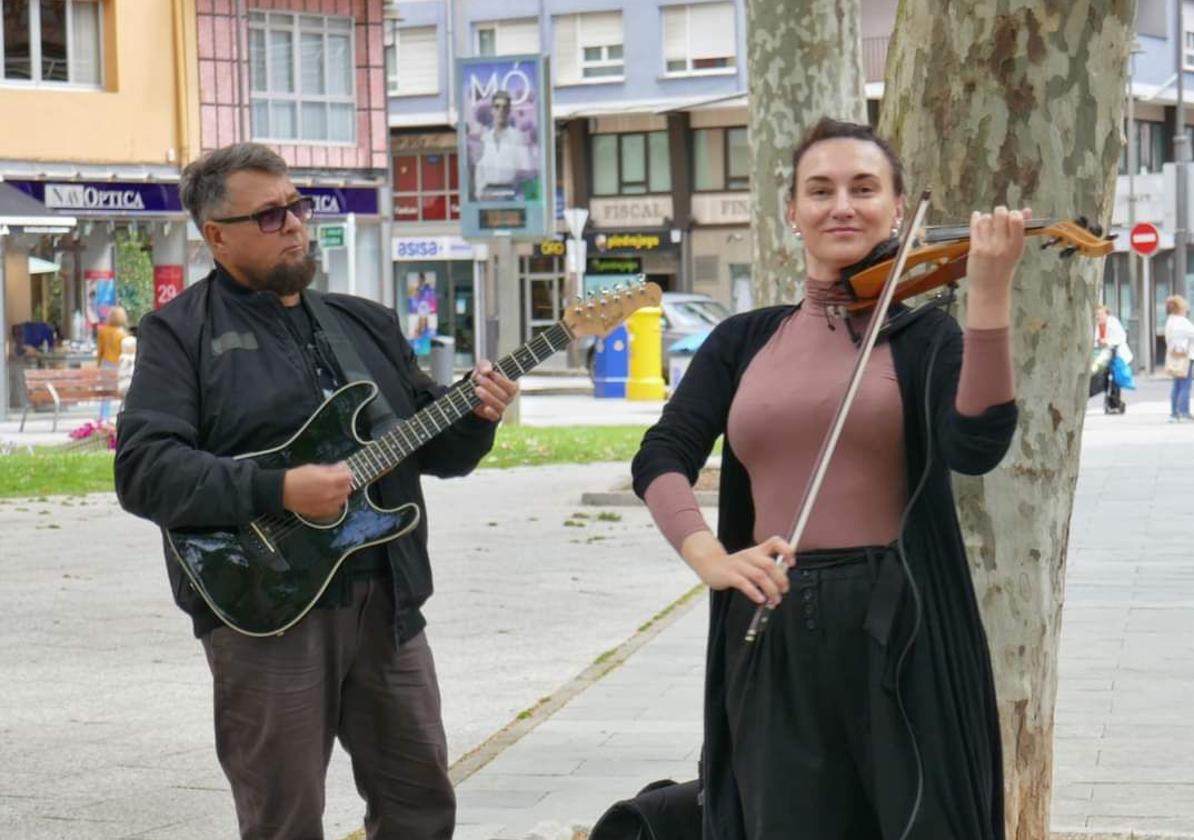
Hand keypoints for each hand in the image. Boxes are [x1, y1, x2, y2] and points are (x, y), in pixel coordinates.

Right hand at [282, 463, 352, 519]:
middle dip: (344, 483)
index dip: (346, 473)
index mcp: (328, 481)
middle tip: (337, 479)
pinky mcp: (321, 512)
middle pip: (347, 488)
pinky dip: (335, 503)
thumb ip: (331, 468)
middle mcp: (330, 494)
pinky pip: (335, 508)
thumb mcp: (314, 468)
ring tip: (332, 489)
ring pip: (343, 499)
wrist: (283, 491)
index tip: (342, 472)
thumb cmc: (296, 478)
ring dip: (340, 493)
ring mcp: (326, 505)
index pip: (348, 477)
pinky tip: (328, 498)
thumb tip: (342, 466)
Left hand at [471, 359, 517, 421]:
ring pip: (500, 406)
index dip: (502, 380)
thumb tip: (487, 370)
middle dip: (490, 386)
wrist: (472, 390)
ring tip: (476, 389)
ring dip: (488, 397)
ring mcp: (502, 407)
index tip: (490, 373)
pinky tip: (485, 408)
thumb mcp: (482, 368)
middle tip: (478, 378)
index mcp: (511, 386)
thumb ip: (485, 365)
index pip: (512, 386)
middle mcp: (508, 397)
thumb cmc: (482, 377)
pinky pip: (495, 416)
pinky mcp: (493, 415)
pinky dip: (490, 412)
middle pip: (504, 396)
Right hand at [684, 534, 794, 605]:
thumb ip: (768, 569)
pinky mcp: (730, 575)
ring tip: (774, 599)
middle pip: (770, 564)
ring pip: (760, 576)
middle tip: (783, 591)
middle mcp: (750, 556)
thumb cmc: (735, 566)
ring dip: (771, 590)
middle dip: (781, 580)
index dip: (787, 551)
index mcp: (758, 551)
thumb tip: (784, 582)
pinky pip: (744, 583)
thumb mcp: (752, 561)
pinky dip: (754, 593)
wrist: (710, 564)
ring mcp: (739, 565)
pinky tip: (760, 599)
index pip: (775, 542)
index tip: (792, 563)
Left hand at [966, 206, 1030, 328]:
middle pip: (1001, 214)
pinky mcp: (975, 249)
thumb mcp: (1017, 250)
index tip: (1011, 216)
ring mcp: (988, 247)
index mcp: (1017, 246)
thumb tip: (1027, 210)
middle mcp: (1003, 246)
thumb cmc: (1004, 268)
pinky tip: (977, 217)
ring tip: (988, 224)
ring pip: (986, 219)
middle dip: (1000, 212)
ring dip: (987, 218)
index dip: (1014, 213)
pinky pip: (975, 227)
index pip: (1016, 219)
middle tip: (998, 218)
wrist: (989, 288)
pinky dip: (976, 218)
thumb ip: (1022, 229)